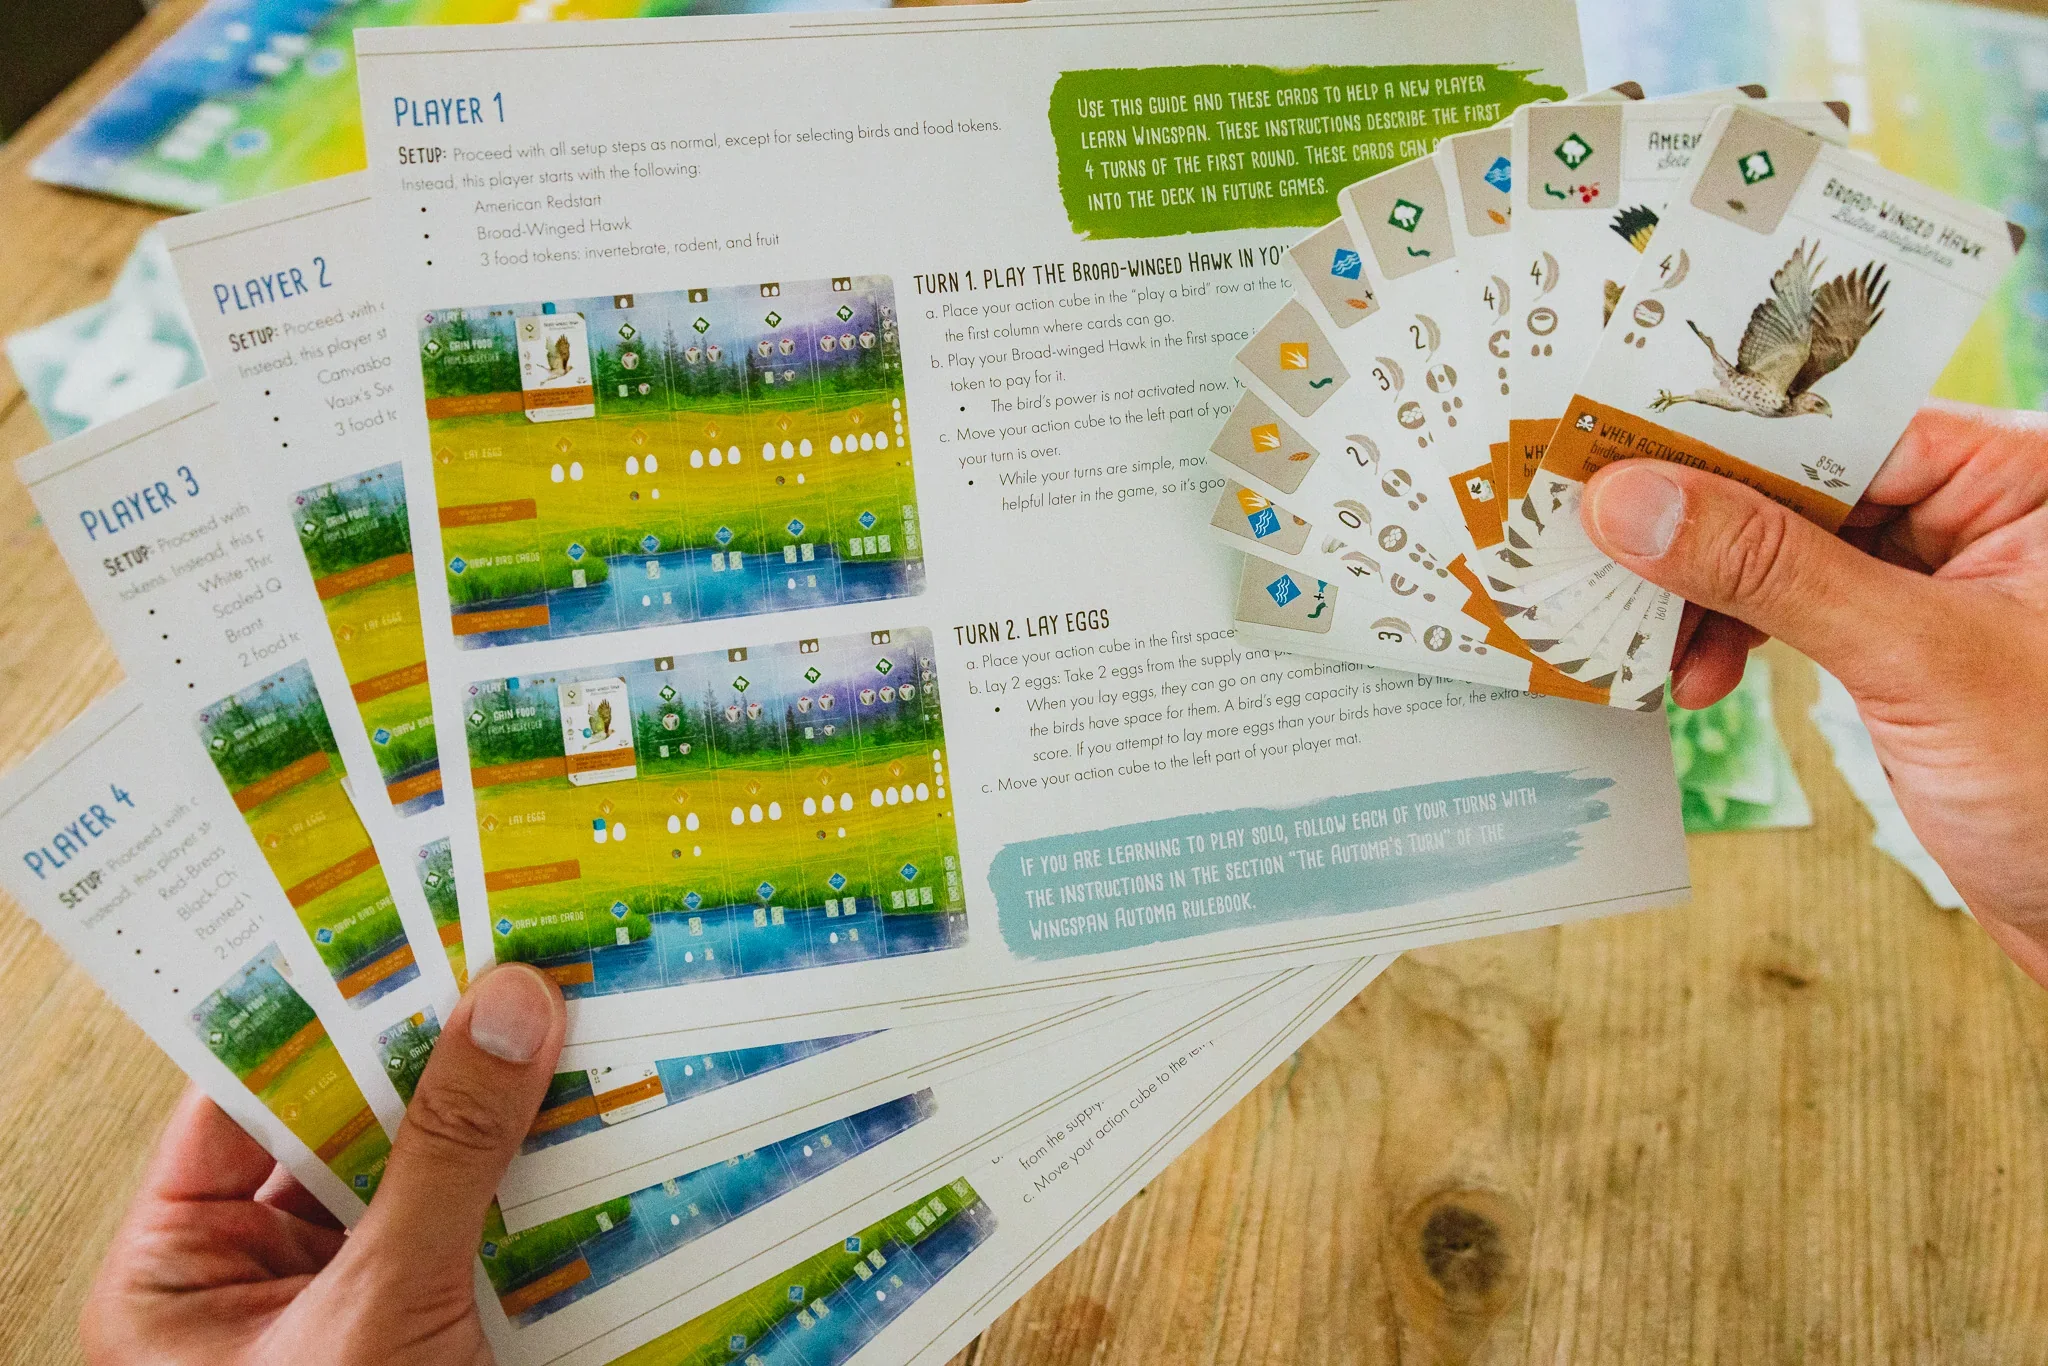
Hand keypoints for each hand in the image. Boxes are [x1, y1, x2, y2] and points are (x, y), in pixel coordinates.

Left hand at [83, 964, 565, 1364]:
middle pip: (350, 1131)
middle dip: (435, 1066)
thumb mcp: (377, 1307)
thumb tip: (506, 1013)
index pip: (247, 1103)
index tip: (404, 939)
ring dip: (497, 1125)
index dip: (327, 1018)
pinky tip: (587, 1126)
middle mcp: (256, 1282)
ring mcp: (346, 1305)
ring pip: (425, 1178)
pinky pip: (477, 1233)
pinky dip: (531, 1191)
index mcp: (178, 1275)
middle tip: (507, 982)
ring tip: (561, 1040)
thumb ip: (442, 1162)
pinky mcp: (427, 1326)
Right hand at [1579, 400, 2047, 986]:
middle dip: (1699, 529)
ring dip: (1706, 598)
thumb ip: (1772, 573)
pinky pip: (1794, 607)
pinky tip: (1698, 678)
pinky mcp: (1904, 638)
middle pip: (1802, 480)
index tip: (1610, 460)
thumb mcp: (1916, 663)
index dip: (1722, 443)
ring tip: (1654, 652)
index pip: (1843, 424)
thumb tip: (1632, 501)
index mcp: (2018, 472)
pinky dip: (1735, 638)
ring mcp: (1940, 574)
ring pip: (1783, 548)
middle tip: (1602, 556)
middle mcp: (1981, 507)